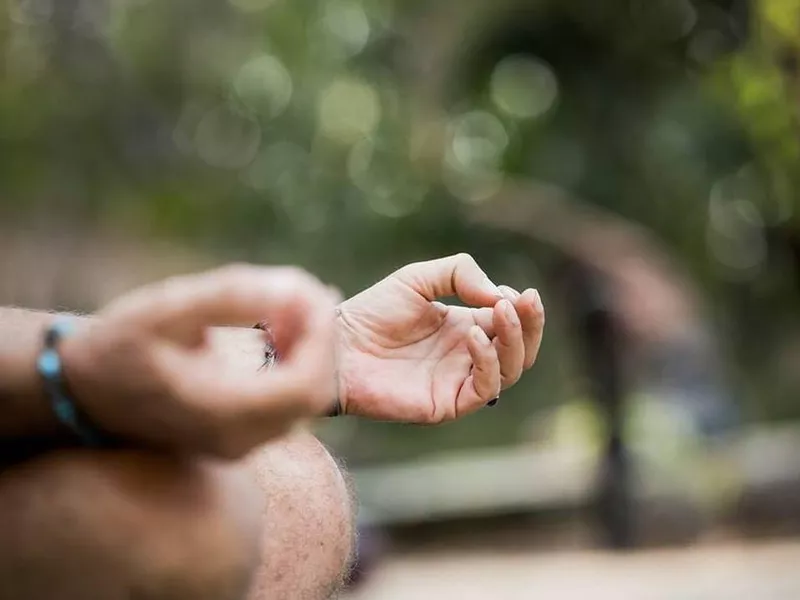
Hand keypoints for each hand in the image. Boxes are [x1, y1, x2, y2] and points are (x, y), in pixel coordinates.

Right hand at [59, 264, 337, 457]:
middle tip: (308, 293)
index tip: (315, 292)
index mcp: (222, 414)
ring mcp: (241, 445)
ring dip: (311, 348)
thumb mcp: (166, 310)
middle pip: (315, 394)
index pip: (304, 385)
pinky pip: (288, 403)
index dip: (322, 337)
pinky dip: (296, 362)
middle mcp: (238, 440)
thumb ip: (231, 297)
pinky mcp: (240, 437)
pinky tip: (279, 327)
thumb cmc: (117, 346)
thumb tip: (295, 287)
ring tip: (291, 304)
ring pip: (308, 400)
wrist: (81, 391)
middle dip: (321, 339)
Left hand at [337, 254, 544, 422]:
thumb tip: (501, 296)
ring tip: (500, 312)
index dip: (523, 309)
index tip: (520, 293)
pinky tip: (474, 334)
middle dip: (530, 325)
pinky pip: (483, 388)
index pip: (512, 324)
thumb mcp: (418, 279)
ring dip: (514, 341)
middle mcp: (467, 357)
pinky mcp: (446, 404)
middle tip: (525, 302)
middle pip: (521, 350)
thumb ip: (461, 274)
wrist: (338, 345)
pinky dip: (488, 361)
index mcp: (465, 328)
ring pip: (511, 370)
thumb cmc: (372, 312)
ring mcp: (458, 382)